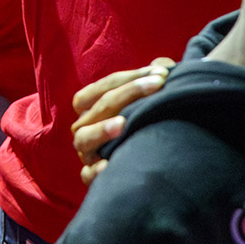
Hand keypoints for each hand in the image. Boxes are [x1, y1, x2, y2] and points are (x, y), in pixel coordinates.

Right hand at [71, 57, 173, 185]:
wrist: (156, 170)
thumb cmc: (148, 126)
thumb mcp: (150, 102)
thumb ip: (153, 80)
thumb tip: (161, 64)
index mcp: (93, 109)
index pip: (100, 88)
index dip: (128, 78)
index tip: (161, 73)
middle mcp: (86, 129)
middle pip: (98, 107)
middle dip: (128, 93)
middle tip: (157, 85)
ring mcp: (88, 154)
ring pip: (83, 138)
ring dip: (101, 130)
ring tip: (122, 124)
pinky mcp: (93, 179)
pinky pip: (87, 175)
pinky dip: (96, 171)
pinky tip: (110, 165)